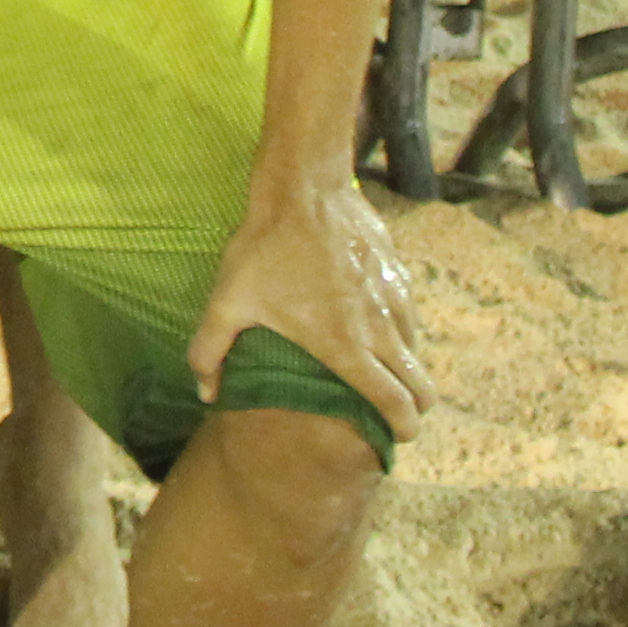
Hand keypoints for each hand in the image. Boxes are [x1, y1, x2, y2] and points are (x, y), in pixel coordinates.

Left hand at [189, 173, 432, 442]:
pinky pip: (410, 318)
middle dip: (416, 408)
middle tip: (398, 416)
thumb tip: (205, 393)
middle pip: (422, 386)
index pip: (394, 403)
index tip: (397, 438)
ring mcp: (395, 301)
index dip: (403, 428)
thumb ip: (210, 351)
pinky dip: (403, 334)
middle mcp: (381, 330)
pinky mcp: (399, 275)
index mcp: (347, 347)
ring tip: (385, 375)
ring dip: (408, 369)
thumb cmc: (265, 248)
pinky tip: (378, 330)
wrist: (305, 189)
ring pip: (418, 352)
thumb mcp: (228, 301)